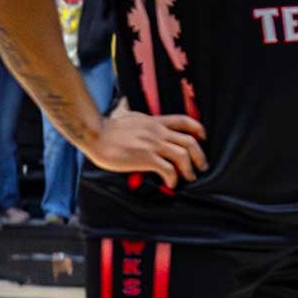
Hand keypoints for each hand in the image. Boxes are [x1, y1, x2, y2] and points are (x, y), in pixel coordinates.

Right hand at [86, 110, 208, 187]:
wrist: (95, 134)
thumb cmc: (109, 128)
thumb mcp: (131, 116)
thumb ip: (141, 118)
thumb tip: (136, 113)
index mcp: (156, 122)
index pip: (184, 121)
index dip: (198, 130)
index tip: (202, 139)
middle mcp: (158, 132)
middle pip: (190, 141)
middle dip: (200, 155)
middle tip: (202, 166)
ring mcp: (152, 144)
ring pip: (183, 155)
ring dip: (189, 169)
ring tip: (189, 177)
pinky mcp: (145, 157)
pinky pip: (168, 169)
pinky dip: (173, 178)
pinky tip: (171, 183)